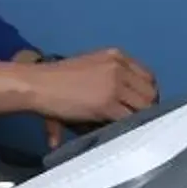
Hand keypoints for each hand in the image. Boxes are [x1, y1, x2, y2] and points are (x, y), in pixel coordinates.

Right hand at [26, 48, 157, 126]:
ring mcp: (115, 84)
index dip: (145, 94)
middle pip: (150, 91)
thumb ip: (105, 80)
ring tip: (126, 126)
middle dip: (146, 107)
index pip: (147, 76)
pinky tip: (120, 131)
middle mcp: (119, 67)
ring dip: (139, 118)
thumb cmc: (55, 78)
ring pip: (144, 106)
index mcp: (116, 56)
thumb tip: (114, 105)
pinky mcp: (108, 103)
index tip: (137, 105)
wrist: (36, 84)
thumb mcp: (87, 68)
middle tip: (133, 119)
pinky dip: (128, 127)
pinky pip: (130, 118)